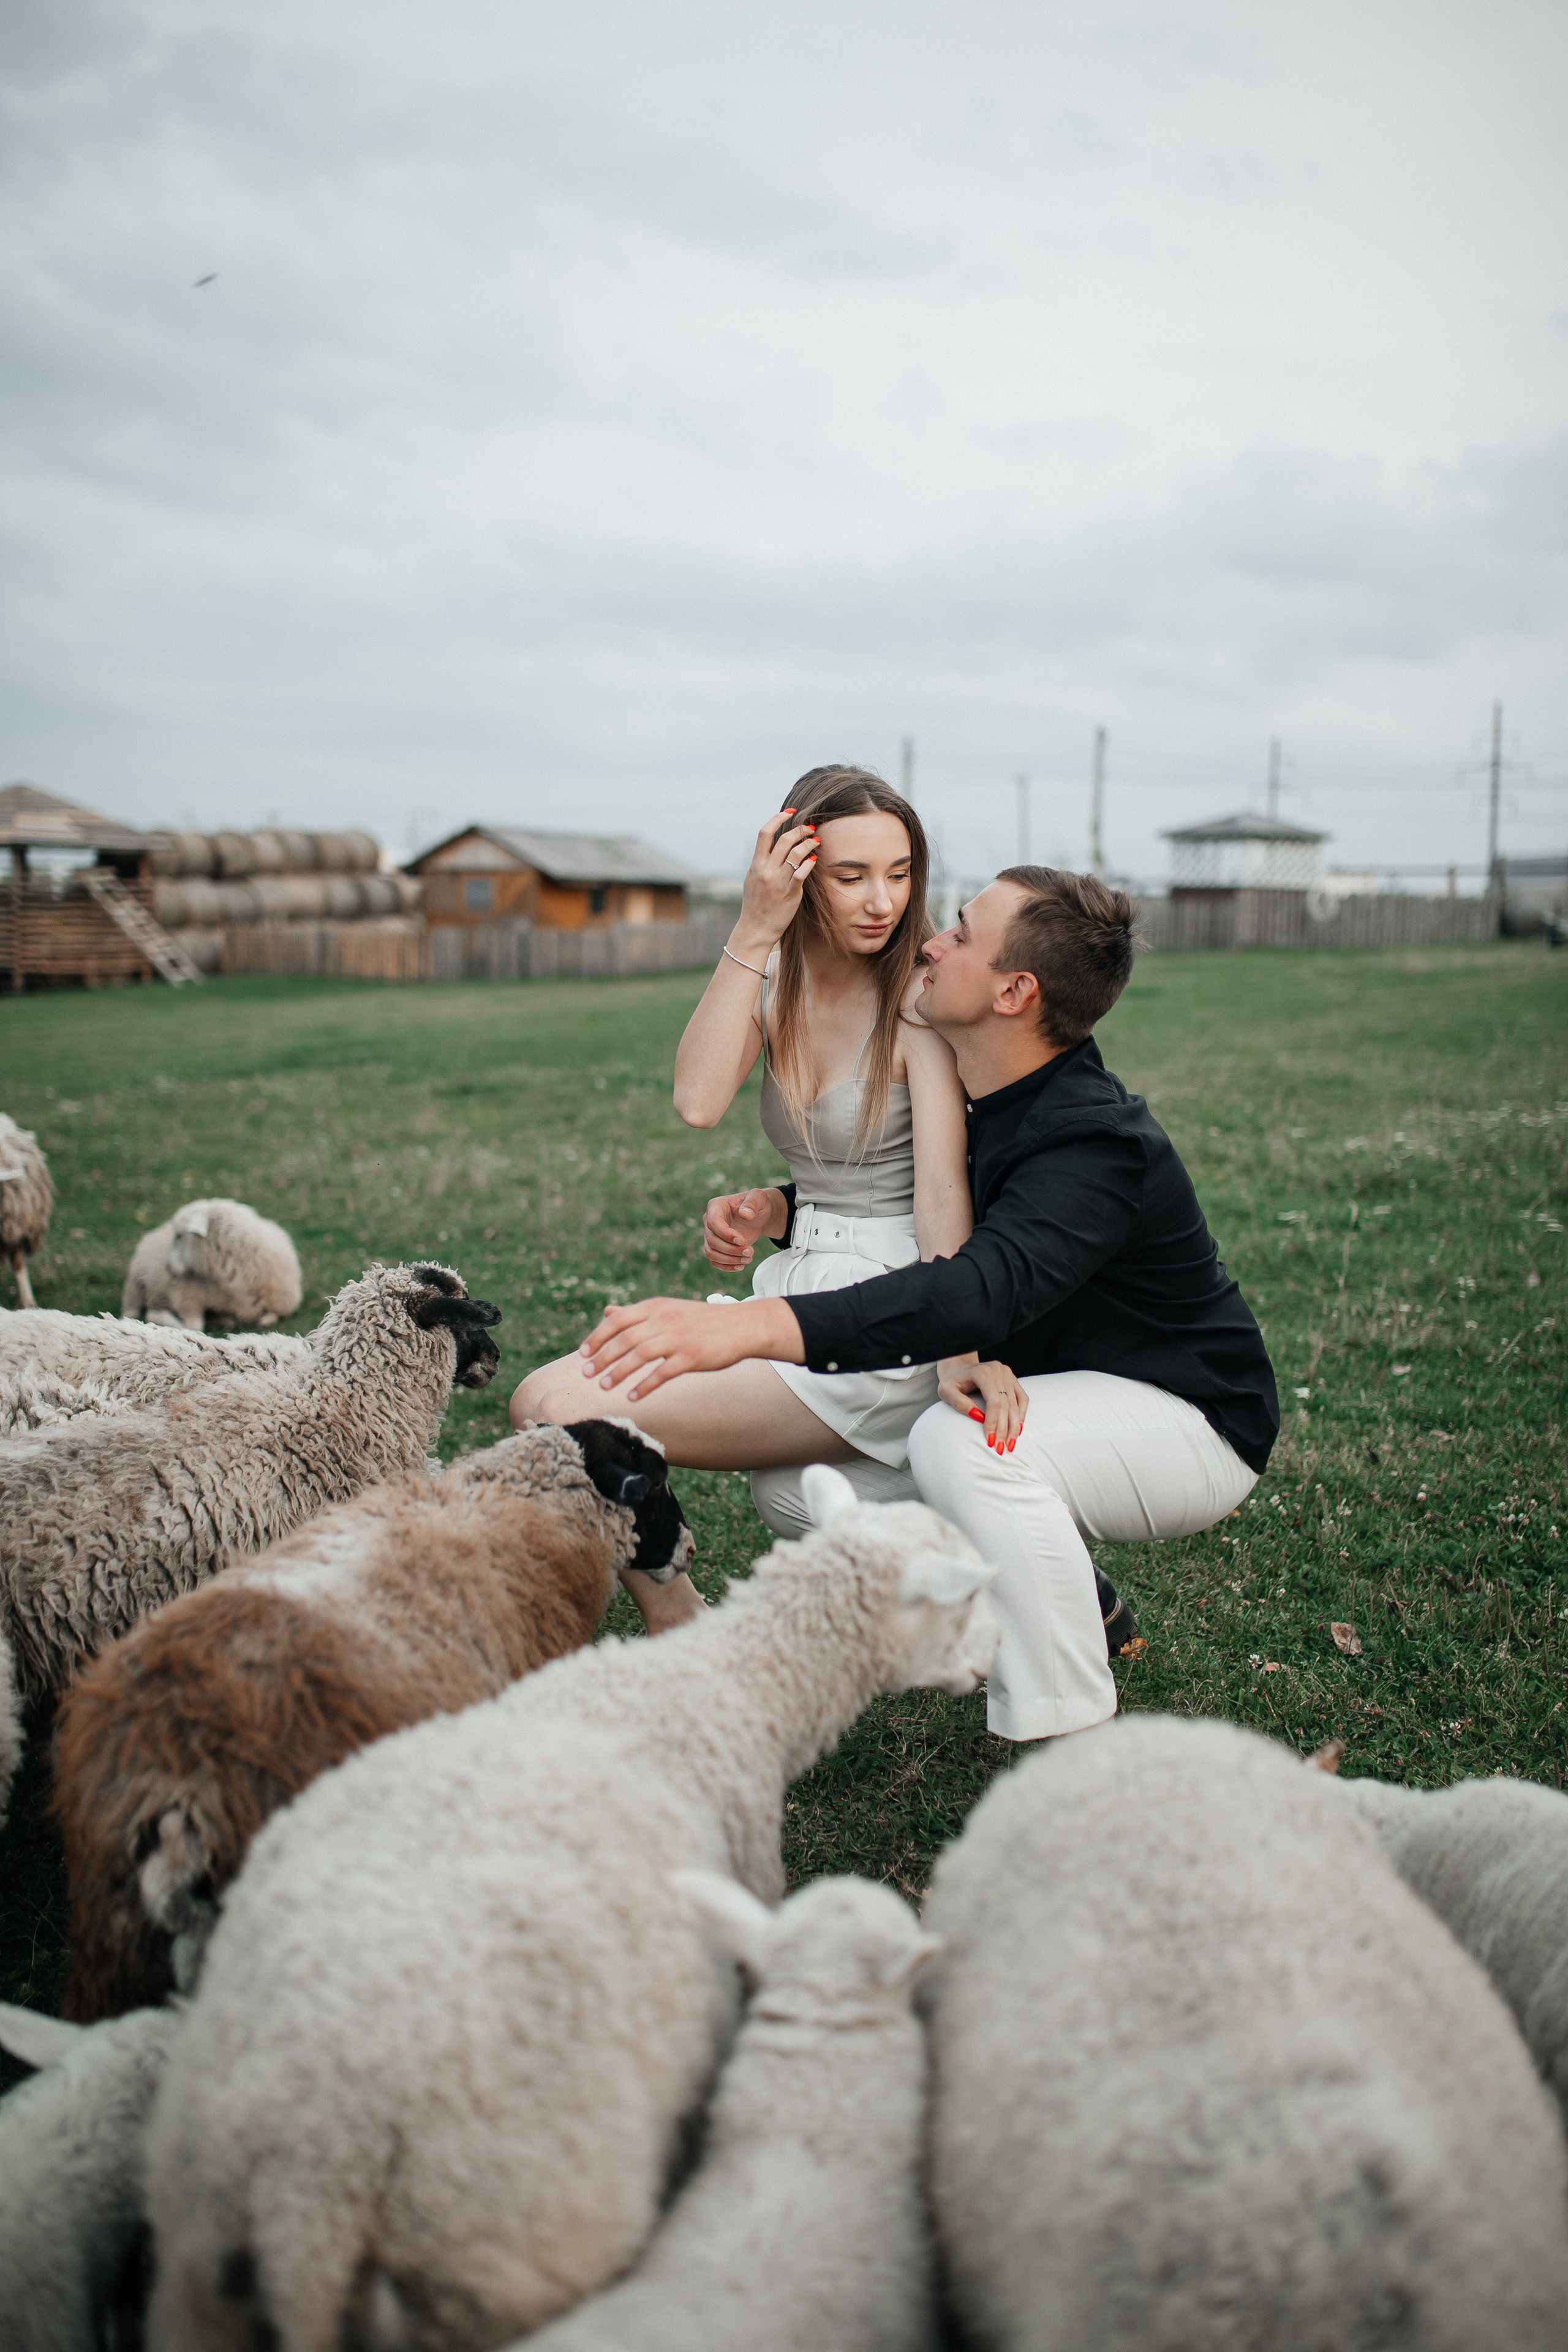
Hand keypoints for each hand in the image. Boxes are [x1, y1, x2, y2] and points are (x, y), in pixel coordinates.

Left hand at [579, 1295, 803, 1402]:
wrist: (741, 1326)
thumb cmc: (701, 1320)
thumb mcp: (668, 1308)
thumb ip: (637, 1313)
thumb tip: (607, 1312)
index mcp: (656, 1306)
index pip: (618, 1320)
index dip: (597, 1336)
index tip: (583, 1354)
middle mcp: (665, 1319)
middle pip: (625, 1338)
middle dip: (602, 1357)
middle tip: (586, 1374)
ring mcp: (679, 1338)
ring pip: (640, 1355)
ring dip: (619, 1372)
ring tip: (604, 1387)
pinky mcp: (693, 1357)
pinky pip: (663, 1373)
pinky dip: (645, 1385)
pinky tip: (633, 1396)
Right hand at [703, 1186, 787, 1270]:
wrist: (759, 1216)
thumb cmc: (758, 1204)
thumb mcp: (759, 1198)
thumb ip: (753, 1202)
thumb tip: (745, 1214)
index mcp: (715, 1206)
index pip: (713, 1223)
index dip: (726, 1234)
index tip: (742, 1240)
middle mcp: (708, 1221)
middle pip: (712, 1241)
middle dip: (731, 1250)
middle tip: (750, 1252)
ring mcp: (711, 1235)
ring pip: (711, 1253)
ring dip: (730, 1260)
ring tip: (748, 1259)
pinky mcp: (716, 1247)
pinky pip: (715, 1260)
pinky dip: (726, 1266)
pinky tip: (741, 1266)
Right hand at [732, 810, 818, 954]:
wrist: (756, 928)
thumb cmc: (755, 904)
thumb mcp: (752, 879)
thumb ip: (761, 862)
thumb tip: (770, 846)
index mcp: (756, 864)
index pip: (765, 833)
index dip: (778, 818)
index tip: (790, 812)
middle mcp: (766, 870)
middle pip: (784, 840)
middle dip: (800, 830)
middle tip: (810, 828)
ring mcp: (778, 882)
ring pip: (796, 854)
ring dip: (809, 843)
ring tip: (816, 841)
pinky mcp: (790, 893)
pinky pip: (802, 873)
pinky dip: (809, 863)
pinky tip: (814, 859)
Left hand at [938, 1356, 1028, 1450]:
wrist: (958, 1366)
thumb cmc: (951, 1380)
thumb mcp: (946, 1391)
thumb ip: (959, 1403)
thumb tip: (978, 1417)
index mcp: (983, 1372)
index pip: (994, 1402)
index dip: (993, 1422)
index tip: (989, 1440)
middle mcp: (999, 1371)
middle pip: (1006, 1405)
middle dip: (1004, 1429)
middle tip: (1001, 1448)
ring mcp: (1008, 1374)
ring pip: (1016, 1404)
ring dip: (1014, 1426)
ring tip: (1011, 1444)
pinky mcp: (1012, 1379)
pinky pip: (1022, 1398)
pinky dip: (1021, 1414)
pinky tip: (1017, 1429)